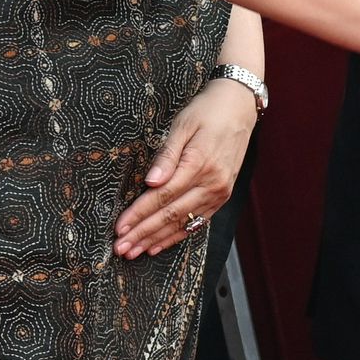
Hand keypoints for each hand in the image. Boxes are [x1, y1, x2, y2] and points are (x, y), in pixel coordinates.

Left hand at [118, 78, 256, 256]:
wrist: (240, 108)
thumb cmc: (208, 111)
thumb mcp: (183, 124)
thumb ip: (167, 156)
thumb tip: (150, 182)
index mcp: (199, 164)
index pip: (163, 196)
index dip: (139, 214)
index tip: (120, 228)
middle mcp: (212, 184)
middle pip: (171, 215)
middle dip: (143, 233)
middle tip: (121, 248)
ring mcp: (219, 193)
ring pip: (183, 223)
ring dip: (156, 240)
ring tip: (134, 252)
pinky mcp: (221, 196)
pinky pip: (196, 222)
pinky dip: (176, 236)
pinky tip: (158, 245)